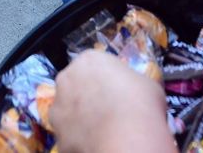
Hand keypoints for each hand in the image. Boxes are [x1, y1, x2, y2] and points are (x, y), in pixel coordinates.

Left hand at [51, 50, 175, 152]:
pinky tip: (96, 142)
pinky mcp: (57, 133)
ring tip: (101, 129)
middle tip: (107, 109)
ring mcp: (58, 106)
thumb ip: (130, 83)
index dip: (106, 79)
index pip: (94, 65)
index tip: (117, 90)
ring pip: (67, 110)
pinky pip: (69, 134)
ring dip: (79, 117)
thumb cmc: (140, 102)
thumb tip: (131, 93)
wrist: (127, 138)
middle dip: (86, 95)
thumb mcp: (146, 84)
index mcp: (89, 59)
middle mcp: (67, 79)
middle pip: (75, 84)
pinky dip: (79, 138)